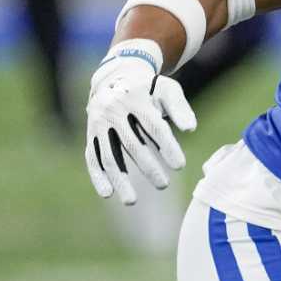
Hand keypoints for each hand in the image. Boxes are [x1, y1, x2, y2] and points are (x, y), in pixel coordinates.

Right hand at [84, 46, 197, 205]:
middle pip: (132, 144)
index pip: (154, 126)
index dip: (167, 147)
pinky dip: (98, 176)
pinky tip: (107, 194)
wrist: (115, 78)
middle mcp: (113, 111)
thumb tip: (191, 129)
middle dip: (148, 167)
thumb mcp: (168, 90)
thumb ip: (180, 108)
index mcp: (135, 99)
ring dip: (120, 179)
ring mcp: (98, 123)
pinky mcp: (90, 134)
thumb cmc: (150, 89)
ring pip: (108, 155)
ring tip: (132, 202)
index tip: (180, 166)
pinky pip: (92, 157)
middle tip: (163, 185)